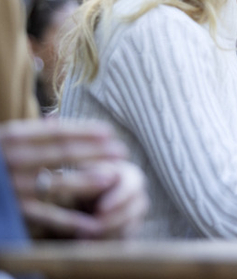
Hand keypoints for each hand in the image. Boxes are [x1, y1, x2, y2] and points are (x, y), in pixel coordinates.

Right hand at [0, 118, 148, 238]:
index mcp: (11, 138)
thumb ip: (30, 133)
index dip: (86, 131)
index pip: (57, 132)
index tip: (110, 132)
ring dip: (90, 179)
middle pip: (63, 153)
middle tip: (122, 151)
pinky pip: (48, 216)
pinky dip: (72, 220)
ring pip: (59, 182)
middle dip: (96, 151)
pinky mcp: (14, 212)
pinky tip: (94, 220)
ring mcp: (13, 187)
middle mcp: (12, 160)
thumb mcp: (5, 141)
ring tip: (114, 175)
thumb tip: (56, 117)